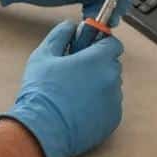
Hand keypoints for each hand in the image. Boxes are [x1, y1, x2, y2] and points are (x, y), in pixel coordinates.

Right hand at [0, 20, 123, 156]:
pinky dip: (99, 105)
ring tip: (74, 95)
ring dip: (98, 86)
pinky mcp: (113, 120)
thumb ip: (60, 35)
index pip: (113, 43)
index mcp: (97, 60)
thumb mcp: (43, 56)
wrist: (43, 129)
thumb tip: (70, 26)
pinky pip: (110, 105)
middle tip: (75, 73)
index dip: (101, 44)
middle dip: (98, 65)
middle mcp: (111, 78)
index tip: (89, 49)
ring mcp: (114, 101)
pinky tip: (78, 110)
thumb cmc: (42, 92)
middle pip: (112, 64)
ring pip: (111, 86)